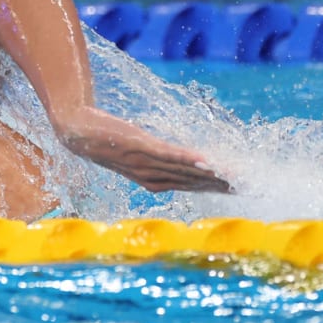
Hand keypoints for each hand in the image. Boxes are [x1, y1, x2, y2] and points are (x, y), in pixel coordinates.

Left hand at [53, 106, 230, 193]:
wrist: (76, 131)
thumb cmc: (106, 141)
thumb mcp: (134, 154)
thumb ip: (156, 159)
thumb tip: (178, 160)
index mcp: (152, 180)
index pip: (190, 186)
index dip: (214, 188)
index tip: (239, 190)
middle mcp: (151, 176)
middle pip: (192, 182)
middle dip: (220, 185)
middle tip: (246, 188)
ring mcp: (146, 163)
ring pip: (184, 171)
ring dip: (211, 175)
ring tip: (235, 177)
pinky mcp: (140, 147)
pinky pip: (169, 155)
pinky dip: (188, 159)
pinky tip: (207, 161)